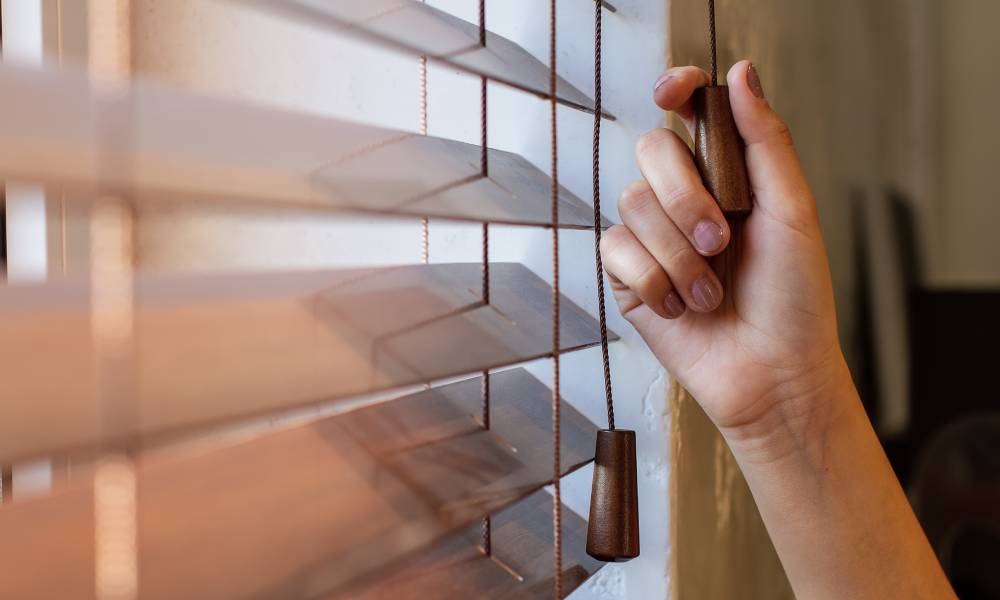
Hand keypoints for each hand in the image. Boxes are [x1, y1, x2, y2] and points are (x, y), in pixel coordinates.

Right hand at [602, 61, 848, 441]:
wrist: (771, 375)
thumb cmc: (794, 301)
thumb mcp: (793, 212)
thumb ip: (765, 141)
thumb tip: (741, 75)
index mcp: (728, 177)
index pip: (690, 113)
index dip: (676, 91)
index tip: (673, 93)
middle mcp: (687, 201)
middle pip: (652, 151)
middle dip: (685, 198)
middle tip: (721, 241)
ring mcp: (655, 239)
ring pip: (632, 205)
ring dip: (677, 255)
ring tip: (709, 293)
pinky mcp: (629, 278)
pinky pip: (615, 251)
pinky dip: (651, 280)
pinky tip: (678, 307)